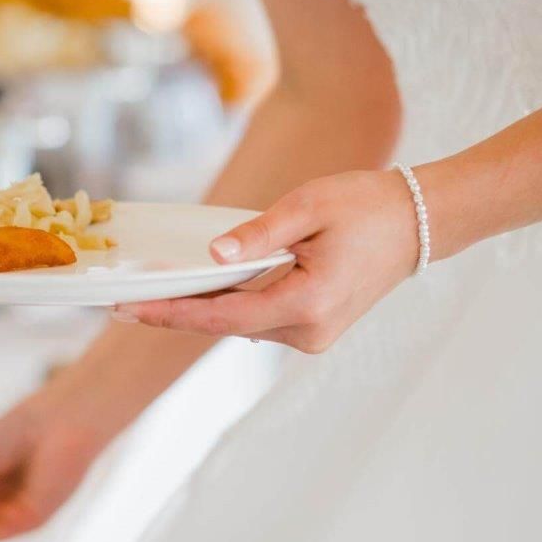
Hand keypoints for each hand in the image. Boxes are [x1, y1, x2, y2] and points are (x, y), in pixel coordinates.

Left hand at [118, 169, 419, 352]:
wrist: (419, 221)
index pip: (221, 315)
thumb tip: (211, 258)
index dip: (170, 314)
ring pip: (239, 325)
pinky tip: (197, 292)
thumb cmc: (366, 204)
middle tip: (122, 306)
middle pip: (224, 325)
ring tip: (150, 298)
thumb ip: (256, 234)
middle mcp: (309, 332)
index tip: (127, 311)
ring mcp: (313, 337)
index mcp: (307, 304)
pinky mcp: (313, 330)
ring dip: (200, 309)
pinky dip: (227, 306)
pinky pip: (258, 319)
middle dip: (174, 314)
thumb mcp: (307, 206)